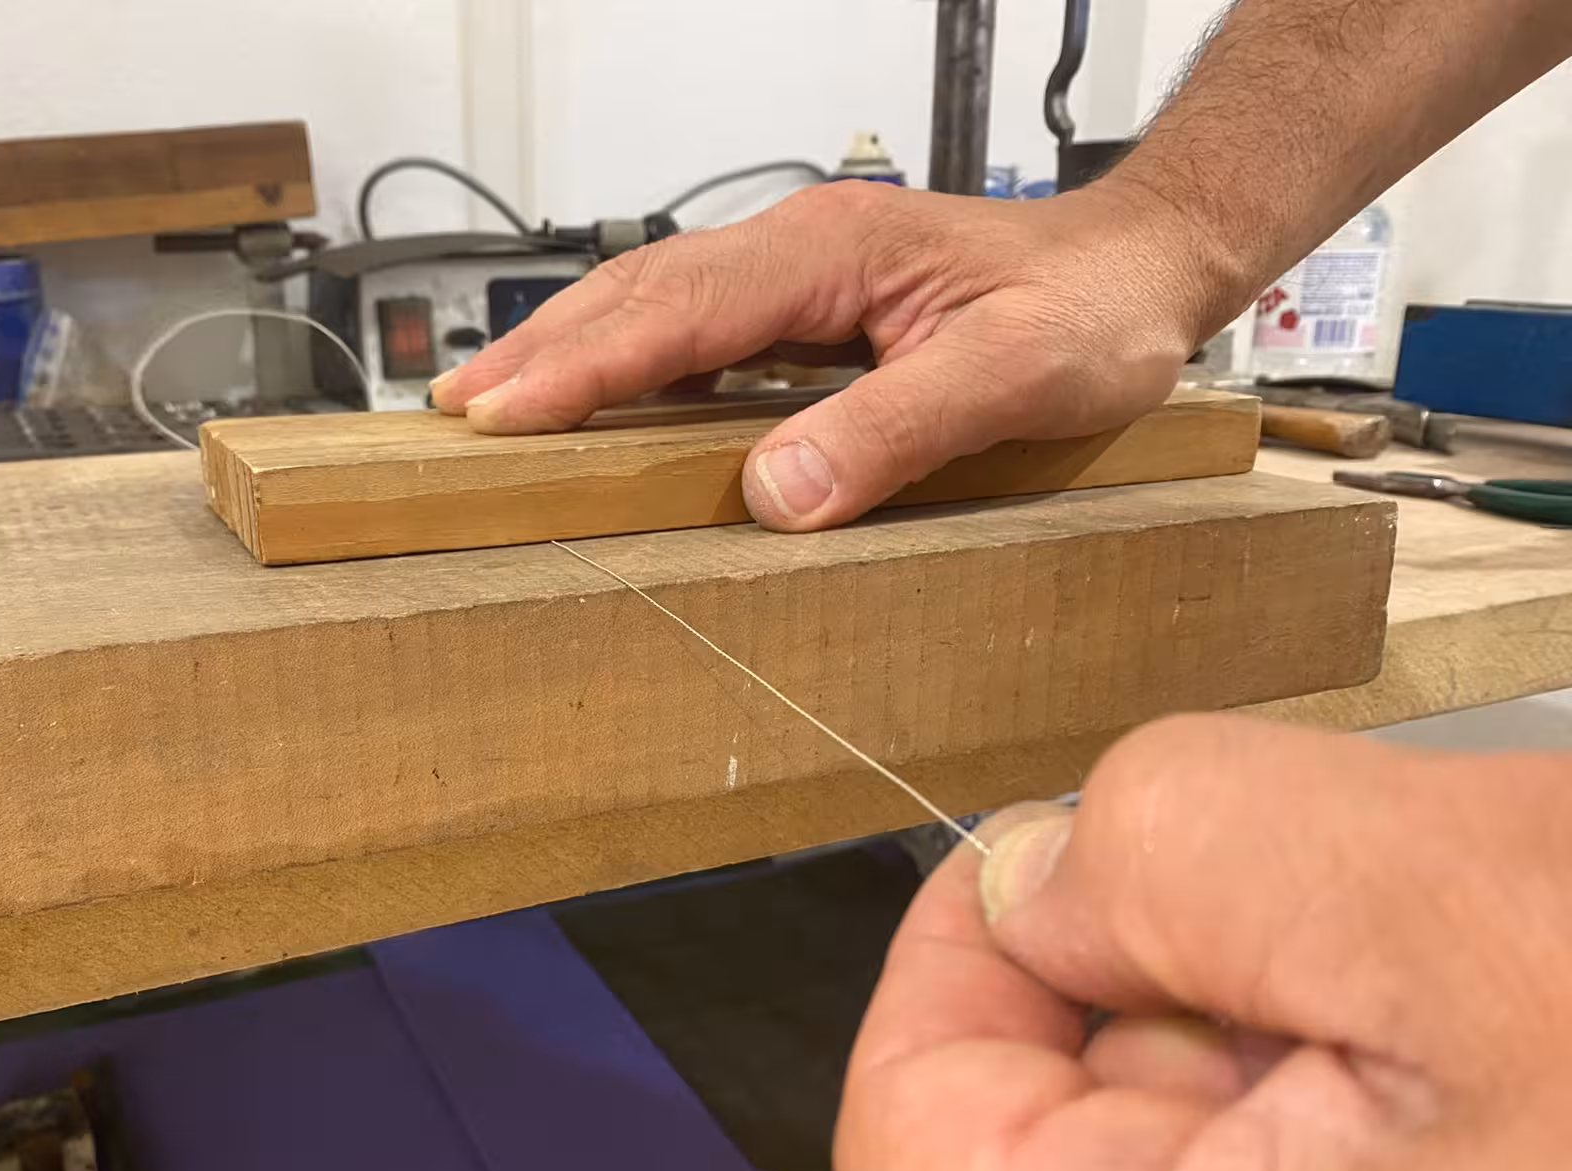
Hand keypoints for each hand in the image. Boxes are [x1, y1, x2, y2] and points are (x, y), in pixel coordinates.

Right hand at [430, 181, 1224, 530]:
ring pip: (657, 302)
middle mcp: (801, 248)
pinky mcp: (812, 300)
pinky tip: (602, 398)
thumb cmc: (1094, 313)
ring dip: (572, 349)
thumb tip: (775, 492)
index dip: (583, 365)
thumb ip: (896, 429)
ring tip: (496, 402)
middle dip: (542, 351)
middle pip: (639, 292)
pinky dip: (630, 360)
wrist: (1143, 267)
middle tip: (456, 415)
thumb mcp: (1016, 379)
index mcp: (832, 253)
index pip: (678, 312)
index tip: (503, 413)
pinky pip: (697, 327)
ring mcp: (802, 269)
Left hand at [836, 714, 1571, 1170]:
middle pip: (1061, 1143)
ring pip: (1202, 1168)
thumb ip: (1192, 847)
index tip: (1050, 848)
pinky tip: (1491, 1072)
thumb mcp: (1467, 910)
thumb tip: (1045, 875)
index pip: (921, 1128)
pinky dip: (1373, 1103)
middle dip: (1173, 982)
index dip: (964, 949)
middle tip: (1356, 922)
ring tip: (1471, 1012)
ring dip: (1299, 1039)